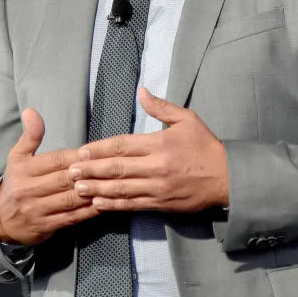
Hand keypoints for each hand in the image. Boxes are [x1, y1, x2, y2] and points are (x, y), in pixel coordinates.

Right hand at [0, 108, 99, 245]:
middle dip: (88, 174)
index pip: (56, 160)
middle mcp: (29, 189)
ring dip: (92, 192)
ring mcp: (37, 209)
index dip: (78, 156)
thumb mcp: (17, 157)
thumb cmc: (15, 183)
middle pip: (64, 179)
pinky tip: (103, 204)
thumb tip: (32, 111)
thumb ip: (30, 135)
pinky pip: (70, 218)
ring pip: (69, 199)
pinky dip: (88, 212)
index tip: (96, 153)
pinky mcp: (44, 226)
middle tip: (110, 168)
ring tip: (111, 186)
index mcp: (24, 169)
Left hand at [68, 88, 229, 211]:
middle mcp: (156, 166)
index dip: (99, 149)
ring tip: (77, 189)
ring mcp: (157, 188)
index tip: (81, 152)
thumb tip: (141, 91)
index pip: (122, 145)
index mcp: (159, 143)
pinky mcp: (161, 204)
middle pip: (116, 168)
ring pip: (121, 189)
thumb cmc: (205, 146)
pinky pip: (133, 205)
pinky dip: (114, 205)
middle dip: (90, 170)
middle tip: (70, 172)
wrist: (227, 178)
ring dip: (97, 189)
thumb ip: (161, 107)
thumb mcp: (187, 119)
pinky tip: (98, 204)